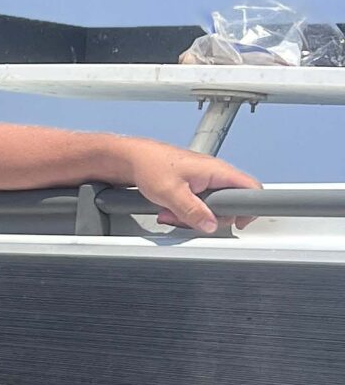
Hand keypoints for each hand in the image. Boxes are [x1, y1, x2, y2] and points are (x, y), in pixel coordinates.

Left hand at [121, 141, 260, 233]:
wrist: (133, 159)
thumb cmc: (150, 165)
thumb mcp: (172, 193)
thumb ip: (193, 212)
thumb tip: (210, 225)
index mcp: (217, 171)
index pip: (251, 187)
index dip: (250, 208)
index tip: (239, 222)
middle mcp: (215, 174)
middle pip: (228, 205)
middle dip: (208, 218)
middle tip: (187, 219)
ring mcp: (205, 180)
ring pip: (210, 208)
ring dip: (191, 216)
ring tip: (171, 212)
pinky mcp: (194, 186)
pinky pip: (198, 205)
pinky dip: (184, 211)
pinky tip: (169, 210)